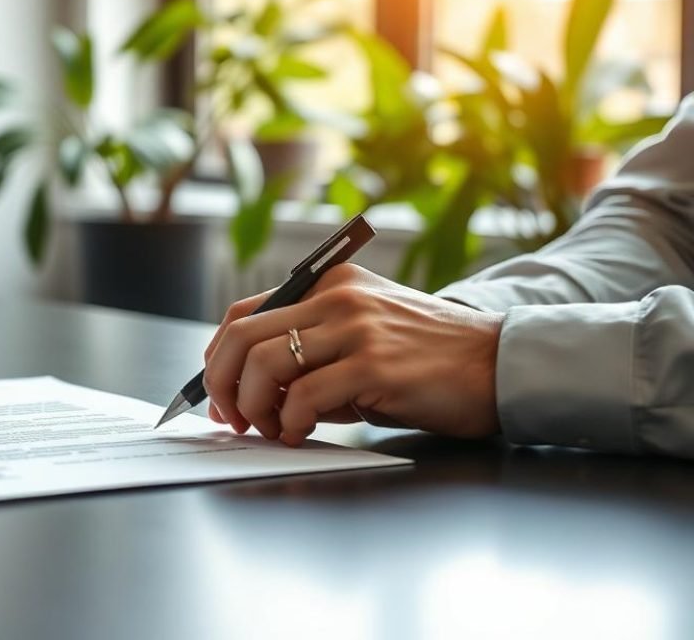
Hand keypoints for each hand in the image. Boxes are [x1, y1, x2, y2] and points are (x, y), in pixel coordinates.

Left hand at [202, 264, 503, 445]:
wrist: (499, 363)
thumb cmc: (428, 358)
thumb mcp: (363, 337)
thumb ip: (310, 354)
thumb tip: (253, 391)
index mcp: (329, 282)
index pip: (245, 313)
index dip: (218, 357)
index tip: (217, 394)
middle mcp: (337, 296)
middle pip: (242, 335)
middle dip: (221, 383)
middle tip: (230, 418)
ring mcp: (355, 328)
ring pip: (265, 363)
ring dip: (254, 406)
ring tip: (270, 429)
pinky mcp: (374, 365)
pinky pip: (305, 396)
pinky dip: (289, 422)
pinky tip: (299, 433)